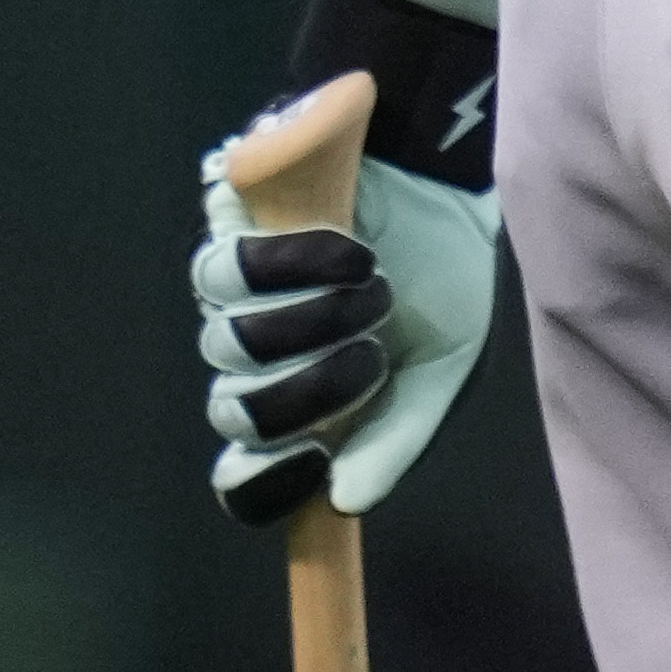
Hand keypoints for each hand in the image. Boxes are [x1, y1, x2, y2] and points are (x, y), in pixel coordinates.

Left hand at [193, 41, 501, 523]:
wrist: (443, 168)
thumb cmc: (441, 266)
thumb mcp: (442, 365)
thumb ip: (396, 436)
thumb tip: (344, 503)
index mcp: (304, 401)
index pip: (242, 475)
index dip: (260, 486)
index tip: (312, 470)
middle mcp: (257, 357)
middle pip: (233, 413)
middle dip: (307, 392)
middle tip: (371, 357)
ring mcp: (234, 296)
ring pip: (226, 345)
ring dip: (310, 323)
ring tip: (371, 288)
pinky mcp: (227, 228)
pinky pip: (228, 270)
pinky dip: (296, 266)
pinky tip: (348, 248)